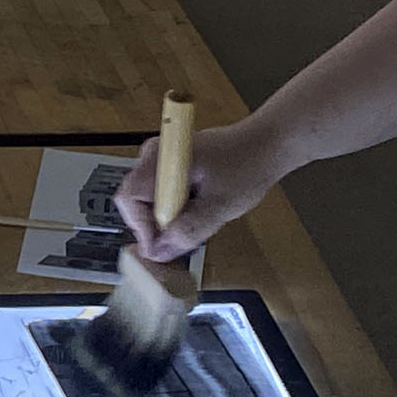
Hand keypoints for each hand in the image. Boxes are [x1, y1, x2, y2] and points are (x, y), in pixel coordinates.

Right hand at [114, 116, 283, 259]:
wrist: (266, 144)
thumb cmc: (248, 165)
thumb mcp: (220, 206)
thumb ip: (188, 230)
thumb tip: (160, 252)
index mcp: (162, 159)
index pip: (130, 199)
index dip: (141, 228)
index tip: (161, 248)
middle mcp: (154, 156)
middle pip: (135, 202)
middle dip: (156, 225)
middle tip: (184, 236)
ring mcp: (160, 160)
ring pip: (147, 202)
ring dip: (168, 218)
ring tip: (199, 217)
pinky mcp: (168, 166)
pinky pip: (159, 196)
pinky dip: (175, 209)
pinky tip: (199, 208)